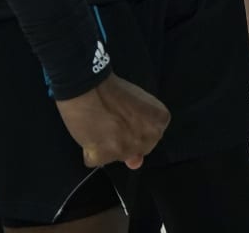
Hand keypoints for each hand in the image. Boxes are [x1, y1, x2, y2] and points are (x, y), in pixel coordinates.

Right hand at [54, 74, 170, 169]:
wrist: (88, 86)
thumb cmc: (115, 90)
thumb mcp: (139, 102)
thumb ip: (144, 130)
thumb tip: (136, 163)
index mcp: (160, 122)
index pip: (149, 138)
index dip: (134, 128)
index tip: (125, 118)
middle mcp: (147, 138)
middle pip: (135, 150)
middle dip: (123, 140)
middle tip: (111, 123)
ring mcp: (125, 149)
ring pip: (114, 157)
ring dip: (105, 146)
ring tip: (99, 126)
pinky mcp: (102, 156)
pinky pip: (94, 160)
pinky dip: (89, 150)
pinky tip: (89, 132)